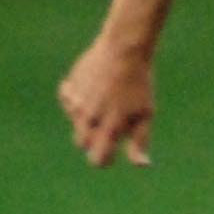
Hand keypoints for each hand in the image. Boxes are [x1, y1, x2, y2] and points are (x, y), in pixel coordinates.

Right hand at [58, 40, 155, 167]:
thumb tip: (142, 166)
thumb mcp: (145, 113)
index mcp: (109, 127)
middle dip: (94, 138)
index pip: (98, 160)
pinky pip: (69, 101)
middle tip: (110, 120)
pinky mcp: (68, 88)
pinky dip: (78, 98)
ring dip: (86, 117)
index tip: (112, 152)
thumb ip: (140, 141)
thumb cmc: (139, 83)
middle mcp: (88, 118)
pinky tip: (93, 87)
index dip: (104, 159)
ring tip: (105, 99)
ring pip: (76, 121)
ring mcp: (75, 103)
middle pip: (82, 143)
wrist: (124, 48)